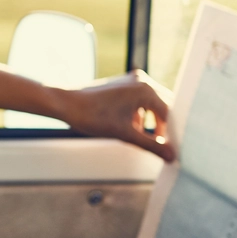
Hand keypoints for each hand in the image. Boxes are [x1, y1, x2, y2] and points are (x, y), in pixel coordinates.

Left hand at [56, 71, 175, 161]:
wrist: (65, 104)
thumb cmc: (92, 116)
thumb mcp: (125, 134)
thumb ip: (151, 145)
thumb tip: (171, 156)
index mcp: (145, 89)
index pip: (169, 113)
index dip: (171, 132)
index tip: (172, 147)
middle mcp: (140, 81)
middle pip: (162, 107)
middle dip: (163, 127)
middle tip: (165, 145)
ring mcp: (130, 81)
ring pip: (150, 105)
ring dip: (150, 122)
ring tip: (147, 140)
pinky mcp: (121, 86)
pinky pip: (138, 101)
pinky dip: (139, 116)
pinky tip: (132, 129)